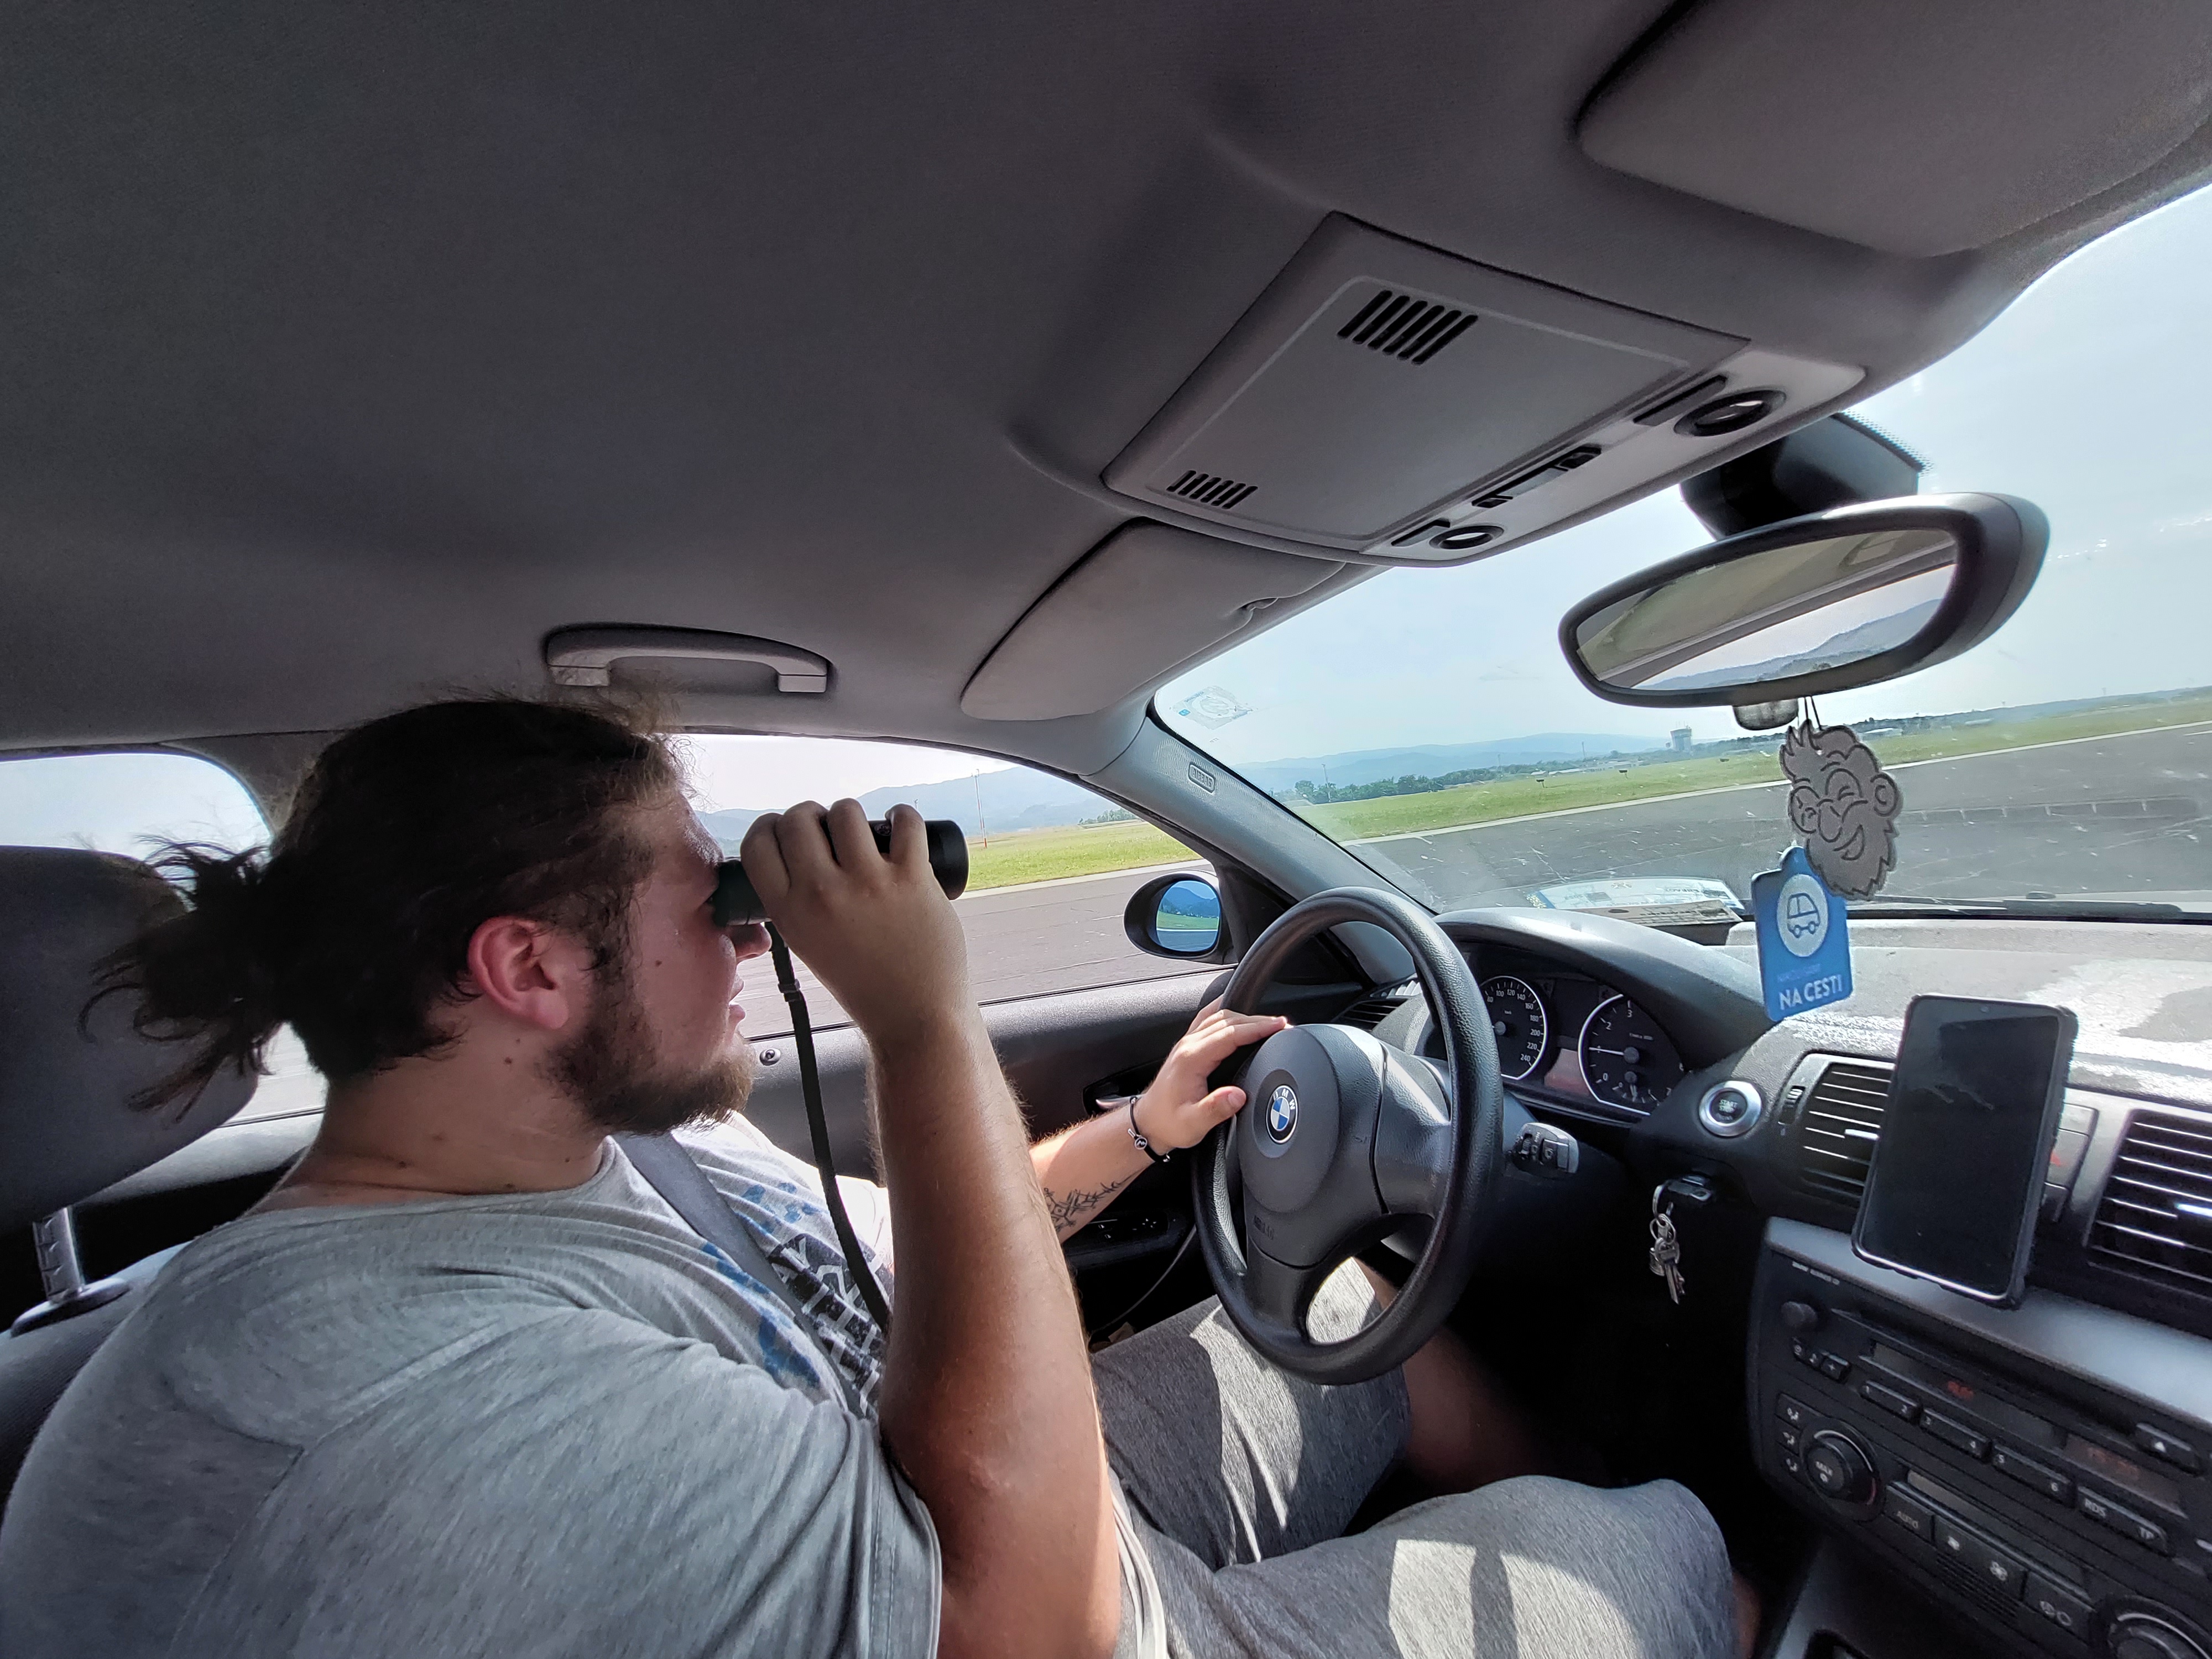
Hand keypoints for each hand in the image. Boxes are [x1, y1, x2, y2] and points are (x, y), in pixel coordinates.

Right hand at [738, 801, 973, 1050]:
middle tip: (826, 831)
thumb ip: (795, 904)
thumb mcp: (807, 945)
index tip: (783, 829)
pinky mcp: (912, 877)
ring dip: (852, 816)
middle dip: (810, 815)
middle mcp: (822, 893)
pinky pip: (903, 820)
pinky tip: (899, 827)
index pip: (758, 845)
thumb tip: (796, 857)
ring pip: (846, 811)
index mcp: (790, 913)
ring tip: (864, 832)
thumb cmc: (863, 983)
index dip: (769, 827)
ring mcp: (868, 883)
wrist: (914, 1015)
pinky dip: (901, 816)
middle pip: (798, 818)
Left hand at [1133, 998, 1287, 1152]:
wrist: (1147, 1123)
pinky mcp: (1187, 1047)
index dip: (1257, 1028)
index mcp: (1192, 1059)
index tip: (1278, 1026)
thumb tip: (1238, 1095)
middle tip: (1282, 1024)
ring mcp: (1186, 1043)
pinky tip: (1237, 1013)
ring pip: (1219, 1017)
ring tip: (1268, 1021)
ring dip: (1245, 1017)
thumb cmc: (1169, 1124)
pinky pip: (1209, 1020)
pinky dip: (1227, 1014)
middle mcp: (1188, 1046)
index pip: (1230, 1034)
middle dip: (1257, 1020)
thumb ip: (1216, 1109)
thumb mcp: (1193, 1124)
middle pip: (1227, 1020)